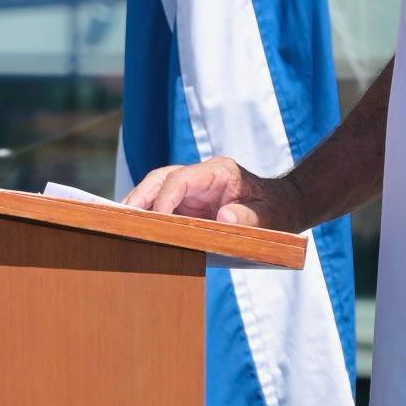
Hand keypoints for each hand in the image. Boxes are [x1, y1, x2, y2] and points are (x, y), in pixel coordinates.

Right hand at [125, 156, 303, 231]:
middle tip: (122, 219)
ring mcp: (193, 189)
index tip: (157, 221)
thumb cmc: (277, 210)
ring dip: (139, 206)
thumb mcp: (269, 216)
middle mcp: (201, 176)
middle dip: (141, 197)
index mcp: (220, 171)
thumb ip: (249, 217)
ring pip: (156, 190)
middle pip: (161, 179)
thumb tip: (223, 216)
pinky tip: (137, 233)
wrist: (284, 208)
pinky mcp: (189, 203)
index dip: (165, 198)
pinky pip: (163, 206)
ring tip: (121, 227)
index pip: (181, 178)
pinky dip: (148, 217)